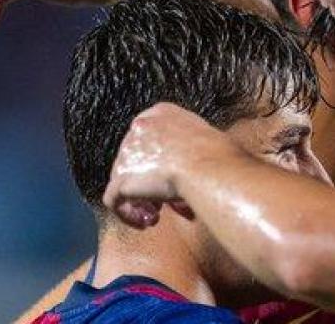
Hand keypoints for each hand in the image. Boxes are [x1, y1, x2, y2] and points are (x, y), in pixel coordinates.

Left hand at [102, 103, 233, 228]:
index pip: (149, 138)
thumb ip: (187, 145)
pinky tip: (146, 223)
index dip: (157, 161)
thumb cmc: (219, 155)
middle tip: (165, 201)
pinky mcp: (122, 178)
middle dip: (149, 183)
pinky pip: (114, 200)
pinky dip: (128, 214)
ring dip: (141, 199)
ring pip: (124, 180)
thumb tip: (185, 168)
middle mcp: (139, 127)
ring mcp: (127, 152)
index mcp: (161, 112)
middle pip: (135, 160)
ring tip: (157, 215)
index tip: (169, 177)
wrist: (210, 166)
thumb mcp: (205, 138)